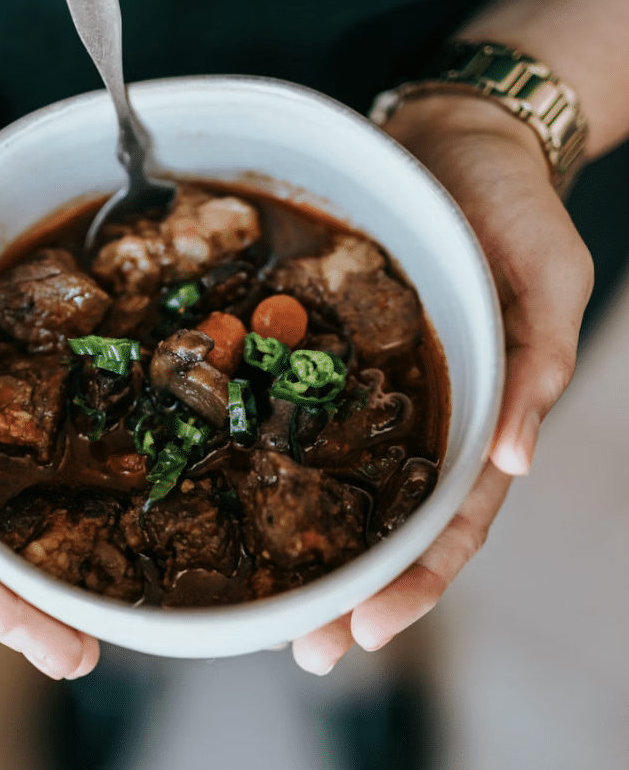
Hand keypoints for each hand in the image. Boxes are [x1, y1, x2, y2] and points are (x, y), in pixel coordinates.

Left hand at [292, 95, 593, 673]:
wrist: (454, 140)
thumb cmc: (515, 206)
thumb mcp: (552, 276)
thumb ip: (539, 363)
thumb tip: (515, 459)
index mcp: (482, 408)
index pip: (453, 518)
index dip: (416, 580)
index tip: (367, 632)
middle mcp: (425, 411)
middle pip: (391, 520)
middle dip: (353, 589)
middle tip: (303, 647)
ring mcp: (376, 383)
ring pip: (344, 479)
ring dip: (313, 541)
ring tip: (266, 601)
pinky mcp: (332, 344)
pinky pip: (301, 407)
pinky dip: (276, 451)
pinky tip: (237, 485)